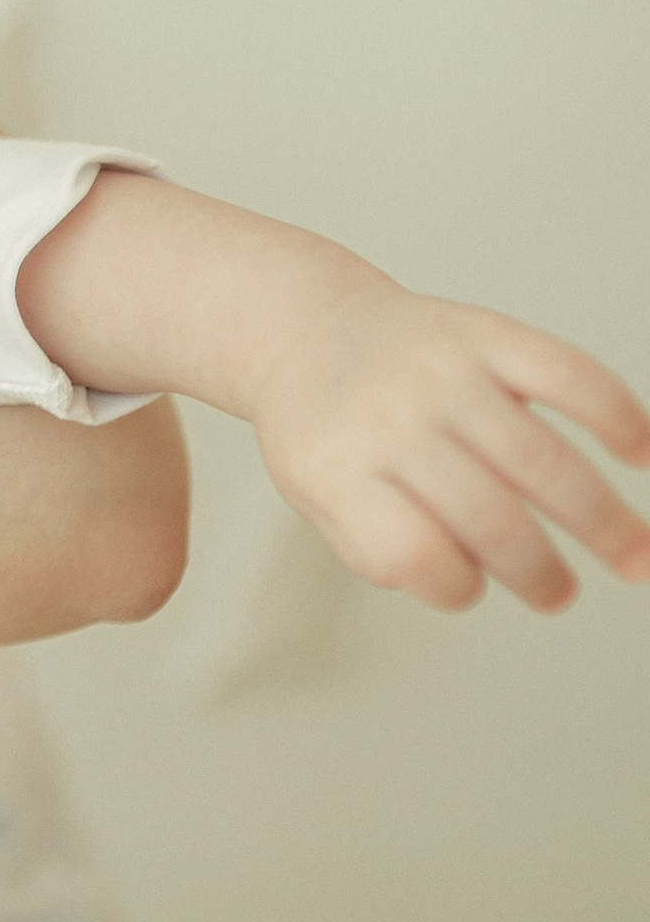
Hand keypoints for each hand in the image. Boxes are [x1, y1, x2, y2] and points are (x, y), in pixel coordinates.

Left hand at [250, 285, 649, 610]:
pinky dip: (616, 416)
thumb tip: (458, 578)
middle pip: (487, 516)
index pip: (409, 551)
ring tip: (631, 557)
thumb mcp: (311, 495)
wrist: (304, 327)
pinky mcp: (480, 332)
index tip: (469, 587)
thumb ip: (372, 546)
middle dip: (540, 572)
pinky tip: (638, 454)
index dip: (452, 586)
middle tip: (560, 594)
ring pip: (540, 459)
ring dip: (601, 519)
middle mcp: (388, 418)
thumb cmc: (323, 426)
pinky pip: (564, 372)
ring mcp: (439, 373)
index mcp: (337, 468)